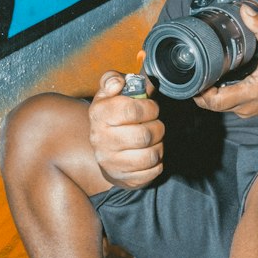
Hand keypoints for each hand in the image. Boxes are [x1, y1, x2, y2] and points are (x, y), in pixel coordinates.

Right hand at [88, 71, 164, 188]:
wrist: (104, 148)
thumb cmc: (112, 116)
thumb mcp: (109, 93)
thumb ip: (113, 79)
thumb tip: (118, 82)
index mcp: (99, 114)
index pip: (131, 110)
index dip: (149, 107)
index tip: (151, 108)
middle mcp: (101, 140)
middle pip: (144, 135)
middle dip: (157, 127)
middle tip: (155, 124)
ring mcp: (111, 162)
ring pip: (151, 155)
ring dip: (159, 145)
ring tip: (153, 139)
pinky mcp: (123, 178)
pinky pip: (153, 171)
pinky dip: (158, 162)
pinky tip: (149, 153)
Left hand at [195, 4, 257, 117]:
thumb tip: (246, 10)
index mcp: (249, 92)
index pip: (214, 101)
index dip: (199, 91)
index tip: (193, 77)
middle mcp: (245, 106)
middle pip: (212, 105)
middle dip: (200, 90)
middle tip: (195, 72)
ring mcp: (247, 110)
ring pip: (219, 106)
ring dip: (210, 93)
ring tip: (206, 73)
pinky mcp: (249, 110)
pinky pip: (229, 105)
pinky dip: (221, 94)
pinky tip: (221, 79)